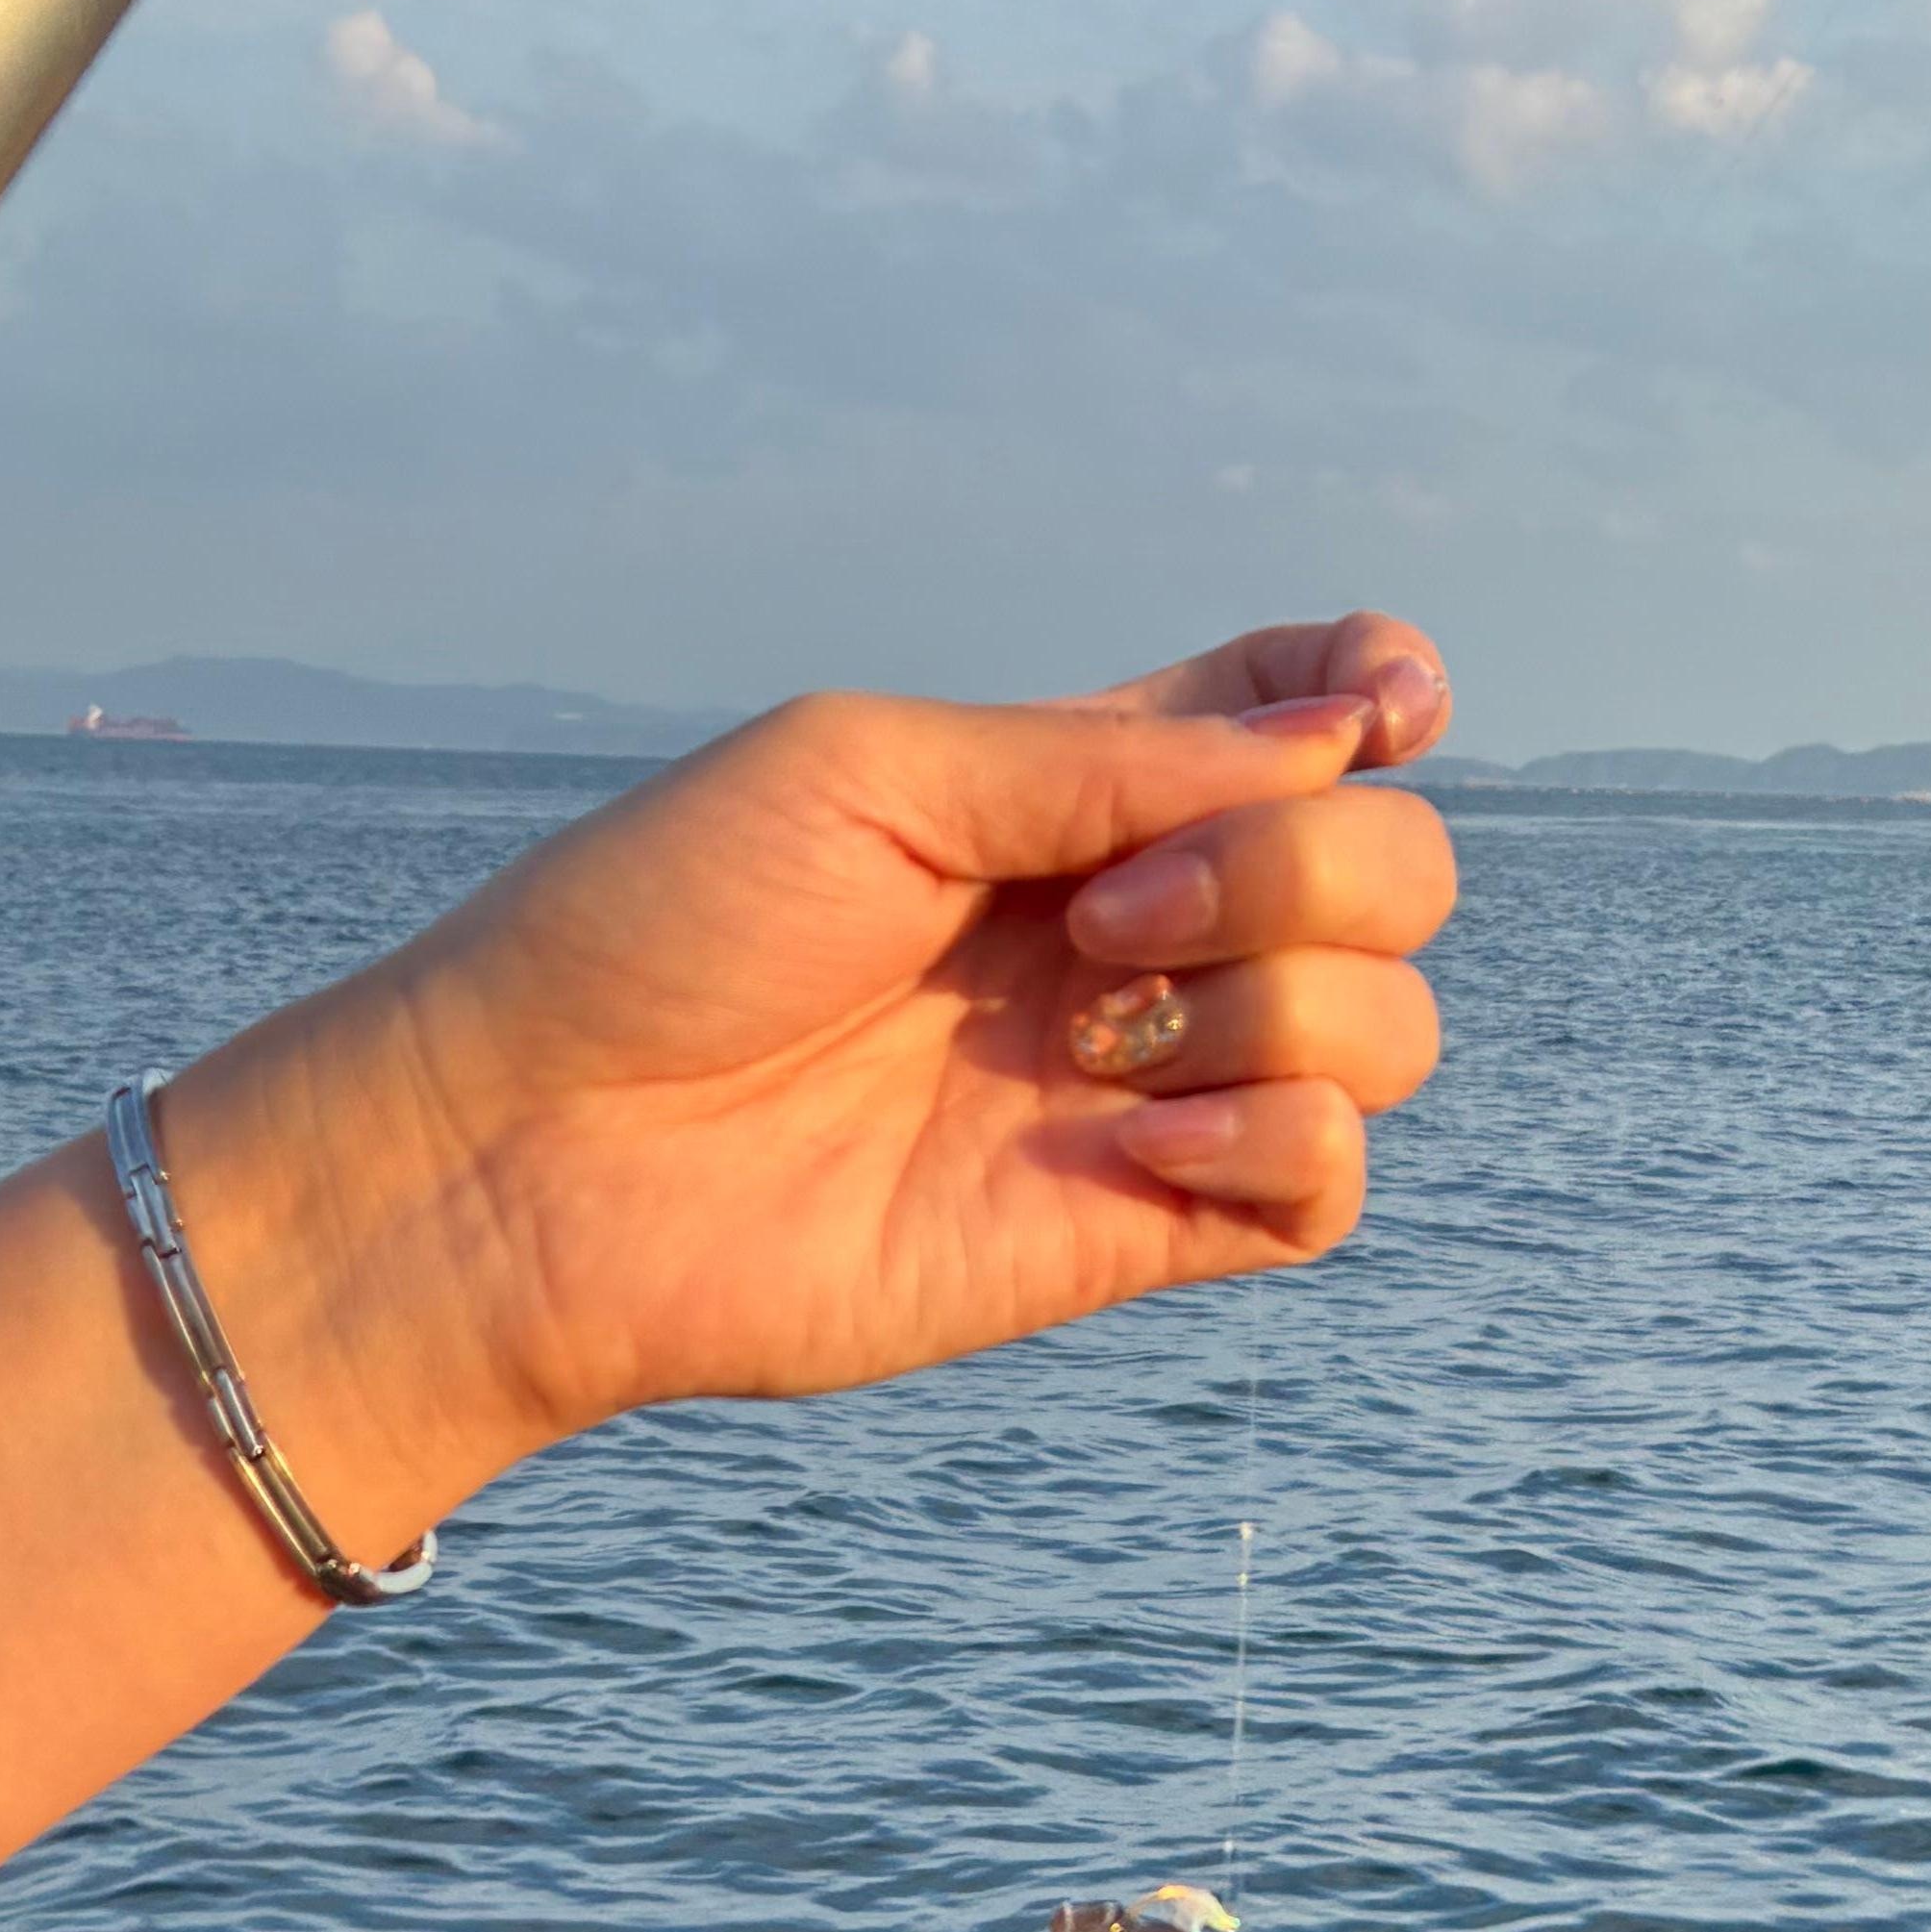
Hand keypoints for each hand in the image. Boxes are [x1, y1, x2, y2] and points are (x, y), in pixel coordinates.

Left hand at [173, 614, 1458, 1520]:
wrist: (540, 1160)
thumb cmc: (656, 935)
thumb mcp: (875, 774)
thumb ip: (1107, 759)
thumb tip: (1340, 748)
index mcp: (1071, 792)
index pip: (1300, 720)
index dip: (1377, 696)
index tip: (1384, 704)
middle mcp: (1134, 935)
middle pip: (1390, 875)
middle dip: (1308, 868)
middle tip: (1106, 917)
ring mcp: (1142, 1089)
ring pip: (1386, 1030)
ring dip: (1292, 1002)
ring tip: (1098, 1030)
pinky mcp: (1130, 1235)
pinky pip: (1328, 1188)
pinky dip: (1287, 1141)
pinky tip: (1148, 1139)